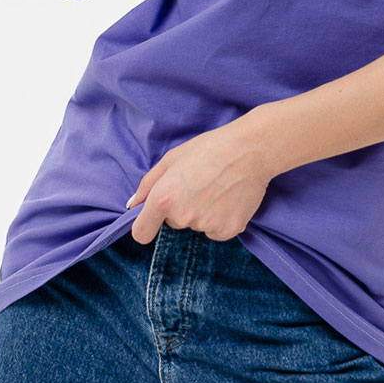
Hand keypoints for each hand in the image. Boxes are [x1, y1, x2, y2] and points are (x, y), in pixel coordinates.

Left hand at [127, 108, 272, 243]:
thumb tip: (133, 204)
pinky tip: (229, 198)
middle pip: (173, 223)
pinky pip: (216, 231)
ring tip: (217, 188)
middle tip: (198, 184)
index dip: (146, 226)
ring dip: (202, 212)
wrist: (250, 150)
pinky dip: (220, 219)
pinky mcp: (228, 231)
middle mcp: (182, 216)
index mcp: (164, 198)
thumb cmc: (209, 148)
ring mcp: (206, 226)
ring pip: (196, 225)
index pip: (142, 233)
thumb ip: (148, 184)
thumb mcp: (172, 158)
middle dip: (181, 207)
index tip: (152, 220)